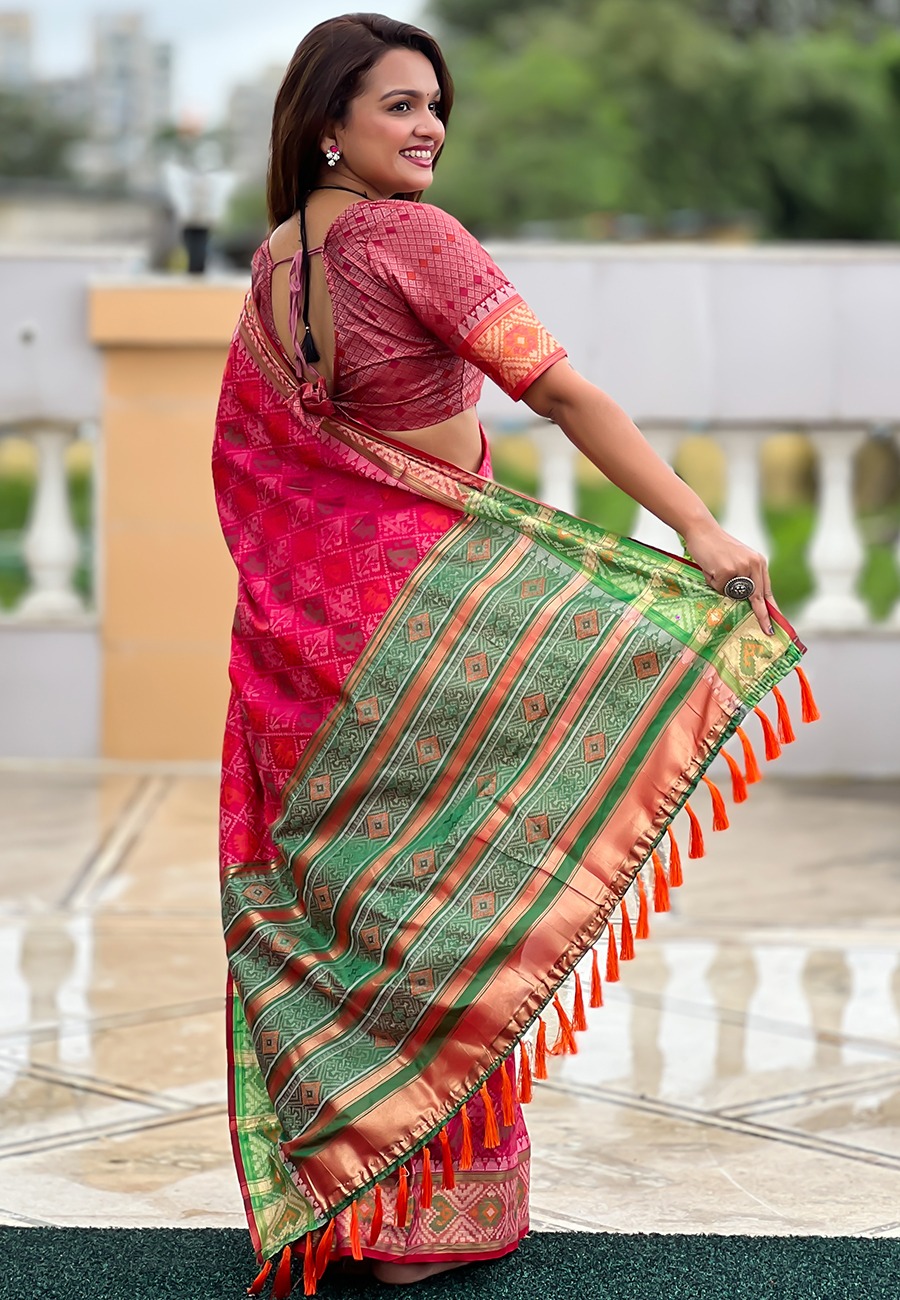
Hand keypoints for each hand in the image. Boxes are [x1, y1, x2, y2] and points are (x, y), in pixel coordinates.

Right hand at [681, 520, 775, 635]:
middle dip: (761, 616)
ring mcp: (741, 567)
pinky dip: (712, 581)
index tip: (775, 625)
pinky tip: (710, 567)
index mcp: (759, 562)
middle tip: (767, 631)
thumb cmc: (715, 547)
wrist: (701, 530)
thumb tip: (746, 600)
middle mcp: (753, 564)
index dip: (772, 610)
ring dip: (721, 586)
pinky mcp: (727, 570)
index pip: (766, 591)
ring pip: (732, 593)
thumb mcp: (736, 561)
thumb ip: (744, 577)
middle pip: (757, 597)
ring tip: (715, 570)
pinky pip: (719, 588)